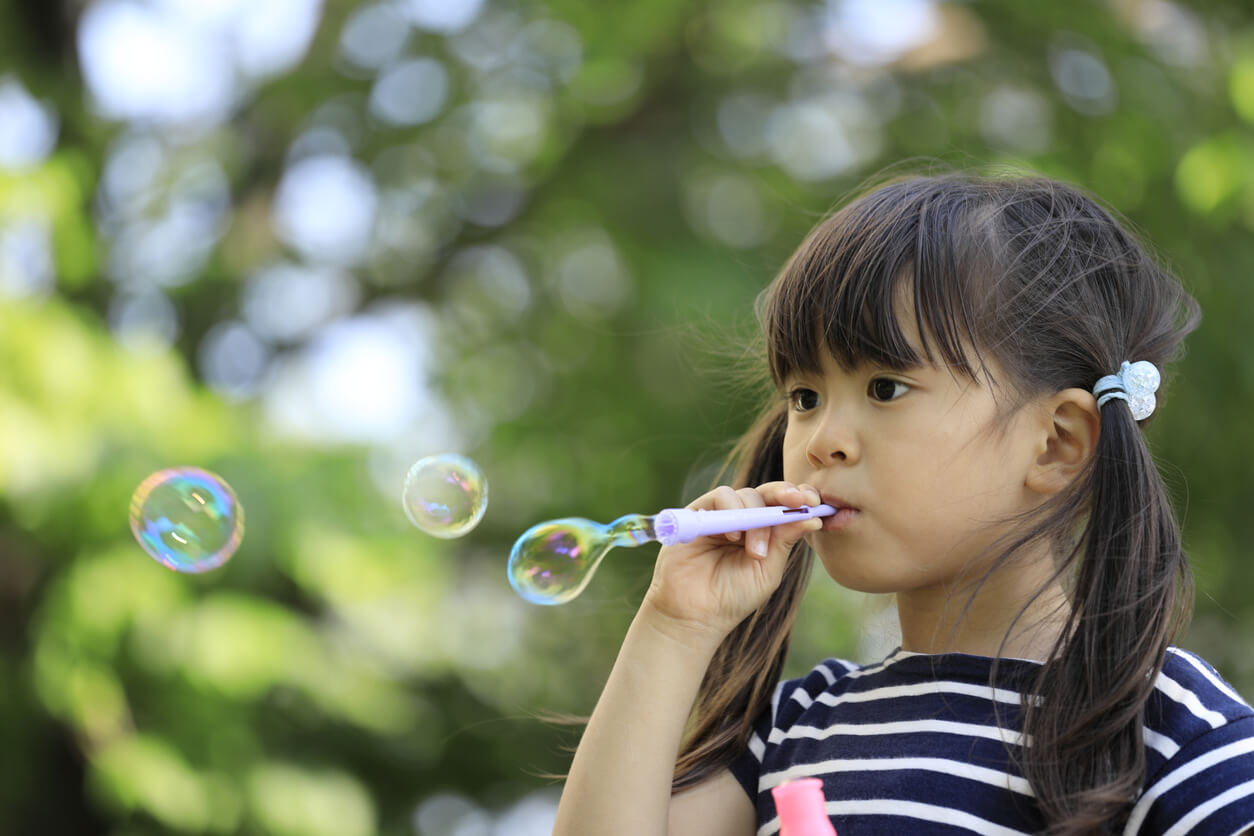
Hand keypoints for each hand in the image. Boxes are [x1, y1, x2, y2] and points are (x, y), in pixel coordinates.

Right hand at [642, 481, 822, 647]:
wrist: (695, 614)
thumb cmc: (733, 597)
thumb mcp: (767, 570)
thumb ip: (784, 541)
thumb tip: (812, 517)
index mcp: (763, 532)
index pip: (783, 507)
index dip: (799, 499)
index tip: (814, 501)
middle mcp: (743, 520)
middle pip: (767, 493)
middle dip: (786, 494)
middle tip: (800, 501)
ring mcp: (721, 516)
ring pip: (746, 494)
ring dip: (756, 518)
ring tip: (755, 551)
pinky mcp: (698, 513)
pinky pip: (720, 496)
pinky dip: (732, 510)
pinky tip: (734, 536)